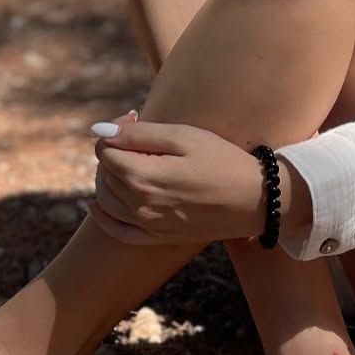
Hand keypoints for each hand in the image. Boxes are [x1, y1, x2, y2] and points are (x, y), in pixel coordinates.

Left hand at [87, 113, 267, 246]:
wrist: (257, 199)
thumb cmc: (222, 160)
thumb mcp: (183, 136)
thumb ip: (138, 134)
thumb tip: (100, 130)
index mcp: (143, 177)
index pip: (105, 151)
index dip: (114, 130)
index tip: (135, 117)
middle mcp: (140, 206)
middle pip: (105, 174)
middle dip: (113, 149)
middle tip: (136, 131)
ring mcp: (149, 225)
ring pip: (107, 200)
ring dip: (109, 176)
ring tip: (130, 158)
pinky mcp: (159, 237)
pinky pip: (118, 232)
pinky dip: (103, 217)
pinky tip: (97, 205)